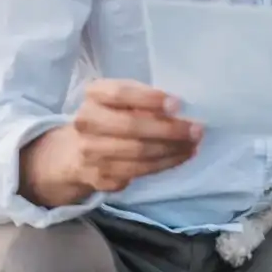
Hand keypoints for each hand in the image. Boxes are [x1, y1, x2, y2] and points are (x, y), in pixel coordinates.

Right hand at [20, 80, 202, 207]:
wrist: (74, 152)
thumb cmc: (111, 115)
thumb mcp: (121, 99)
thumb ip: (143, 99)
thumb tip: (178, 108)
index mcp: (93, 94)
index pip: (120, 93)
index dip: (149, 98)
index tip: (177, 103)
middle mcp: (86, 122)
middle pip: (131, 126)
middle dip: (169, 129)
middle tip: (197, 129)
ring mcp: (90, 152)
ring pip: (137, 154)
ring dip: (171, 150)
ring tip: (193, 144)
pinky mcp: (100, 177)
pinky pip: (138, 172)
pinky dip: (164, 164)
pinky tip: (180, 156)